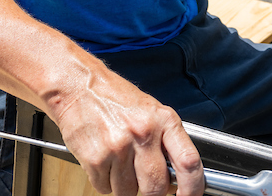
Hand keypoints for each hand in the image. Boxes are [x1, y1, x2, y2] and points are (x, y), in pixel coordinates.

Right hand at [50, 70, 204, 195]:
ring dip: (125, 185)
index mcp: (164, 120)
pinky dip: (105, 181)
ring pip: (129, 192)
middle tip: (146, 182)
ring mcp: (119, 147)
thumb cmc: (115, 98)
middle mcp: (144, 133)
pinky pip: (105, 188)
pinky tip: (104, 160)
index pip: (189, 162)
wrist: (78, 86)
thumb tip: (178, 174)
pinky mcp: (96, 159)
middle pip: (157, 186)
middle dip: (152, 192)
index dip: (194, 188)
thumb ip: (166, 140)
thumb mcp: (151, 110)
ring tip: (119, 160)